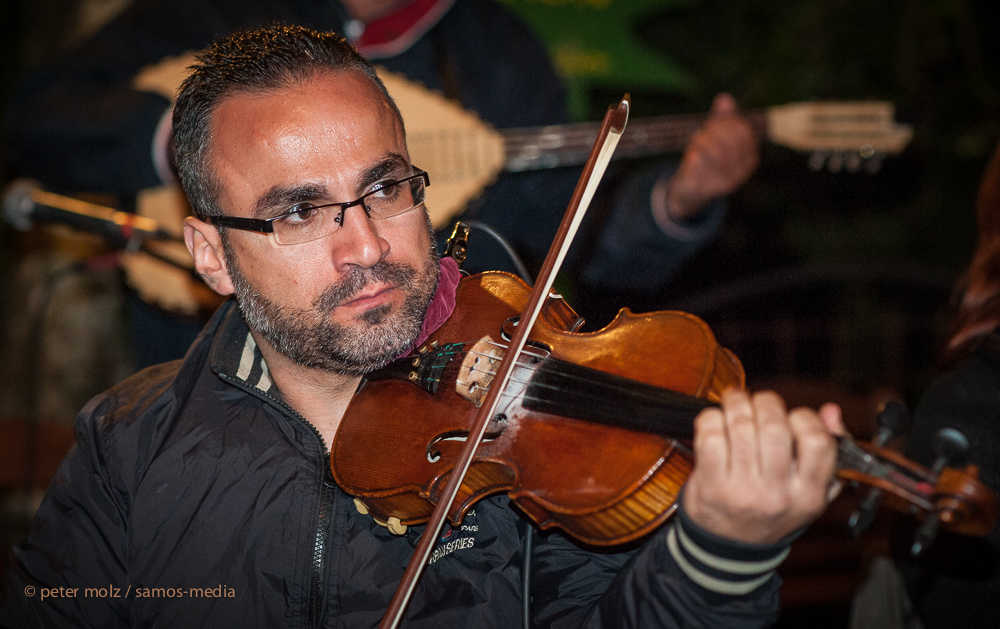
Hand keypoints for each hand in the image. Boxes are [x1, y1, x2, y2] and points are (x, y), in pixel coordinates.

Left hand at [655, 93, 758, 222]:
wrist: (693, 190)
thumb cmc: (707, 159)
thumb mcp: (715, 136)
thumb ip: (721, 118)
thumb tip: (724, 98)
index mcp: (750, 157)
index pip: (743, 129)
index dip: (726, 120)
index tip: (713, 122)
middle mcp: (743, 170)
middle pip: (730, 138)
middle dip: (714, 130)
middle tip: (703, 132)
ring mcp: (729, 180)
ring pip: (715, 149)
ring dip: (702, 141)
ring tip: (696, 143)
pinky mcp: (711, 187)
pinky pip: (701, 161)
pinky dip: (694, 153)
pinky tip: (692, 156)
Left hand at [682, 389, 842, 544]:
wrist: (729, 549)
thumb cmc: (771, 511)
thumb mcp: (809, 490)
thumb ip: (827, 449)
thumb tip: (830, 411)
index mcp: (809, 495)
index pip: (817, 442)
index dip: (804, 417)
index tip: (792, 417)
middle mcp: (777, 496)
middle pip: (774, 427)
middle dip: (765, 402)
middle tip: (758, 402)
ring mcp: (742, 492)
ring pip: (741, 426)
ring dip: (737, 403)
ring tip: (736, 402)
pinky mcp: (710, 486)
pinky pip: (710, 436)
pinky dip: (711, 419)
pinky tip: (716, 422)